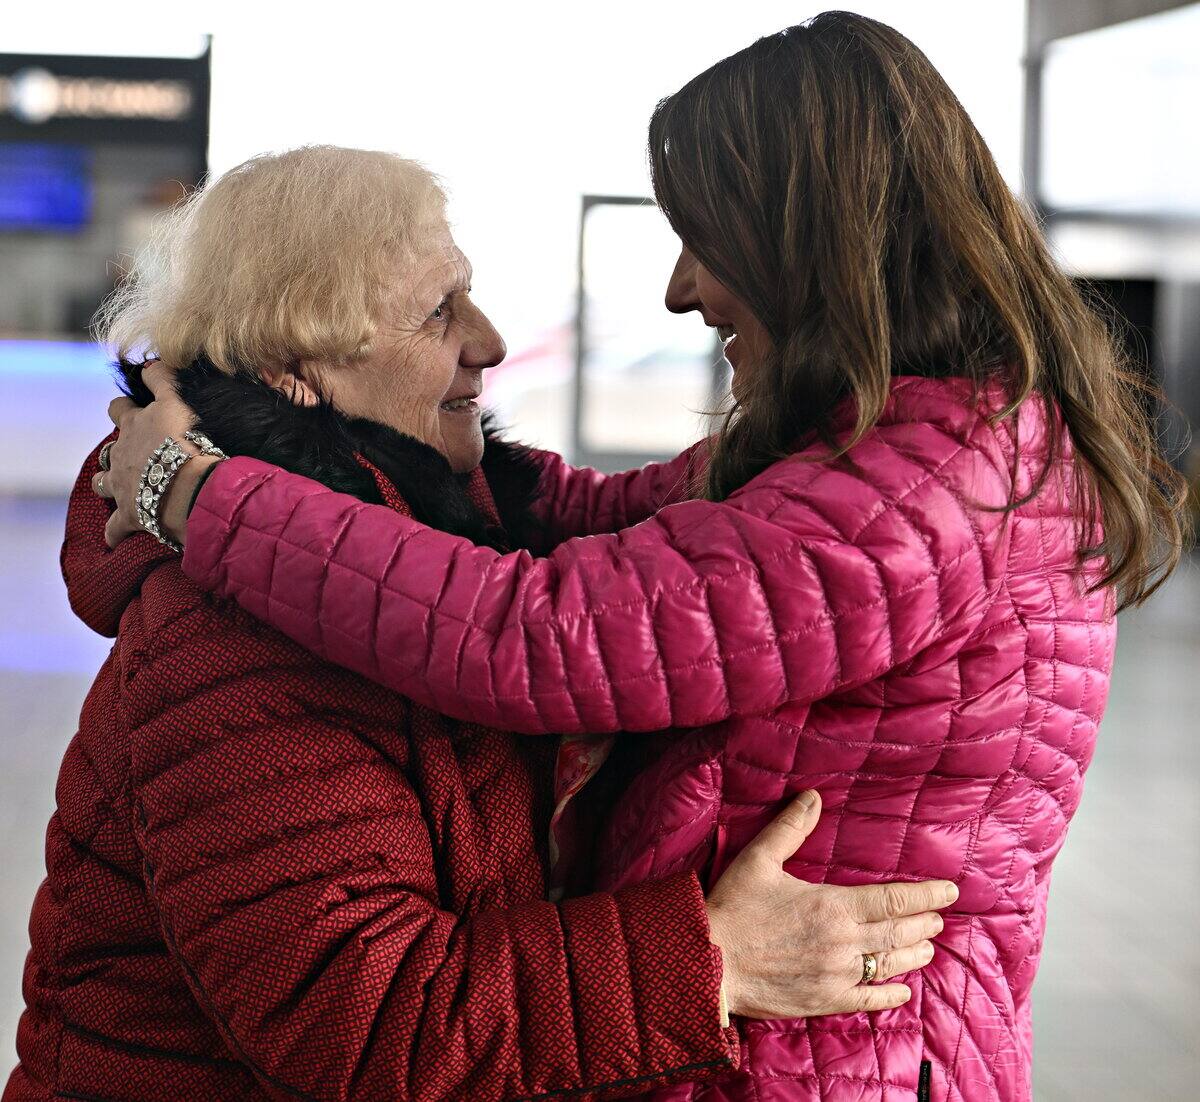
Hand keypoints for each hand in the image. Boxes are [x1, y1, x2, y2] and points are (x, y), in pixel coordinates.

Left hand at [93, 362, 212, 547]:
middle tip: (135, 454)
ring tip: (122, 488)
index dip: (124, 409)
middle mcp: (121, 454)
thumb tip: (150, 361)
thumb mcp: (179, 400)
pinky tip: (116, 537)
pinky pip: (114, 528)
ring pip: (103, 484)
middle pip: (108, 450)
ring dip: (109, 485)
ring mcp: (122, 486)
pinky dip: (114, 532)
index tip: (135, 412)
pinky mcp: (129, 516)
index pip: (119, 410)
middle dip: (117, 450)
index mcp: (134, 426)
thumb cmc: (189, 441)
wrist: (192, 485)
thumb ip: (163, 379)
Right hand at [705, 791, 955, 1018]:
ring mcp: (836, 975)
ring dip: (913, 954)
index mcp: (832, 906)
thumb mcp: (758, 860)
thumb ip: (790, 828)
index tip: (949, 892)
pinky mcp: (825, 1000)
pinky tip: (904, 991)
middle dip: (922, 924)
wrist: (709, 964)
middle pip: (897, 932)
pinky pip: (869, 1000)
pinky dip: (891, 995)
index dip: (924, 896)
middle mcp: (843, 942)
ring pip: (888, 964)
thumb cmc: (732, 909)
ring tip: (928, 947)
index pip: (892, 900)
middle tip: (938, 918)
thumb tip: (812, 797)